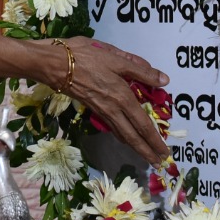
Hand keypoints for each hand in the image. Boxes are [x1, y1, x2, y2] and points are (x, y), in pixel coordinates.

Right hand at [54, 37, 169, 163]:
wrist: (53, 64)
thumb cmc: (84, 57)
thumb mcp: (115, 57)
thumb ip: (141, 69)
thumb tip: (164, 80)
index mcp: (122, 97)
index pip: (143, 124)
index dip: (154, 140)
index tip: (165, 153)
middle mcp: (113, 109)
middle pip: (133, 136)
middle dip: (147, 151)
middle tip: (158, 163)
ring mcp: (102, 111)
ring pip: (122, 134)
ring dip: (135, 147)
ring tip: (146, 155)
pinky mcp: (93, 109)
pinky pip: (112, 127)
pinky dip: (122, 136)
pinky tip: (125, 137)